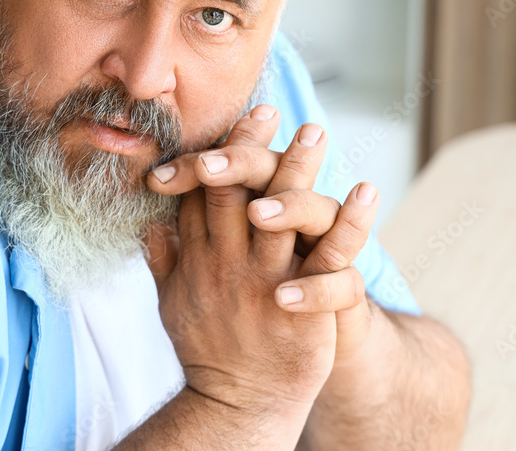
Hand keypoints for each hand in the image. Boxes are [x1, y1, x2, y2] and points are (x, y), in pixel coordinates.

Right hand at [142, 106, 367, 445]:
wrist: (237, 406)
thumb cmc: (208, 352)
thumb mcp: (172, 304)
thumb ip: (162, 260)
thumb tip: (148, 222)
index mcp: (198, 259)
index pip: (202, 193)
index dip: (218, 153)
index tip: (235, 119)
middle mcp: (227, 264)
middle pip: (236, 193)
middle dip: (250, 148)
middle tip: (268, 109)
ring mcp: (265, 282)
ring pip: (280, 214)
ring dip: (298, 169)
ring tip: (314, 131)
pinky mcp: (303, 303)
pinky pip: (331, 255)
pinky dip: (350, 221)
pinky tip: (368, 191)